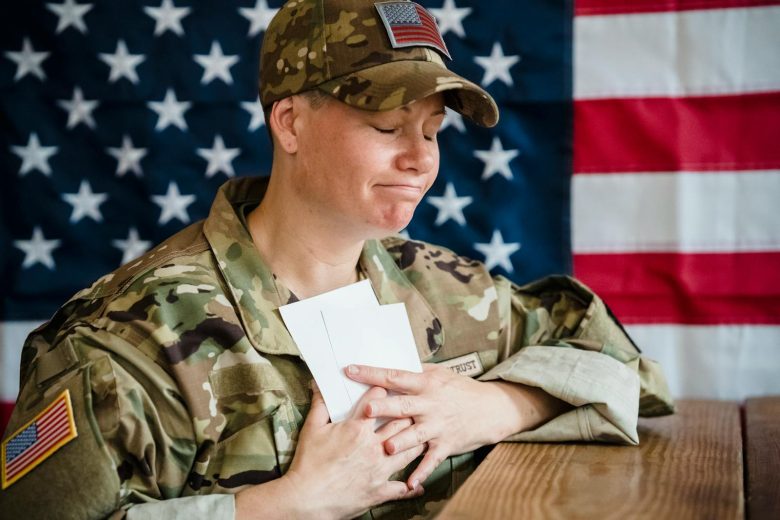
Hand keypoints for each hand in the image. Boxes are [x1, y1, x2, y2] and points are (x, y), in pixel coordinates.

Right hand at [279, 384, 424, 518]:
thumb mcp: (311, 429)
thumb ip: (320, 405)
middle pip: (400, 424)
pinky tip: (417, 485)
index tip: (388, 387)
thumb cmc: (308, 463)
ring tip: (423, 437)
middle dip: (408, 414)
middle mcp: (374, 447)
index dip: (383, 391)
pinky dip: (411, 487)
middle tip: (414, 407)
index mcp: (358, 429)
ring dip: (417, 443)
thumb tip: (318, 384)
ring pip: (408, 452)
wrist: (307, 498)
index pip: (377, 402)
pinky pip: (401, 488)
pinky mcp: (380, 490)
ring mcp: (379, 469)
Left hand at [345, 363, 566, 489]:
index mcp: (425, 383)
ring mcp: (438, 425)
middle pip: (404, 405)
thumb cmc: (460, 389)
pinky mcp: (446, 444)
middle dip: (386, 408)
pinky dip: (422, 472)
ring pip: (416, 434)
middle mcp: (430, 404)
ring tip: (386, 447)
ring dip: (401, 442)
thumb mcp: (439, 374)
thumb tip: (389, 362)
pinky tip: (410, 482)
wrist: (491, 408)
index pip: (395, 376)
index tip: (351, 370)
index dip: (373, 373)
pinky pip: (432, 460)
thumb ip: (414, 371)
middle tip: (367, 411)